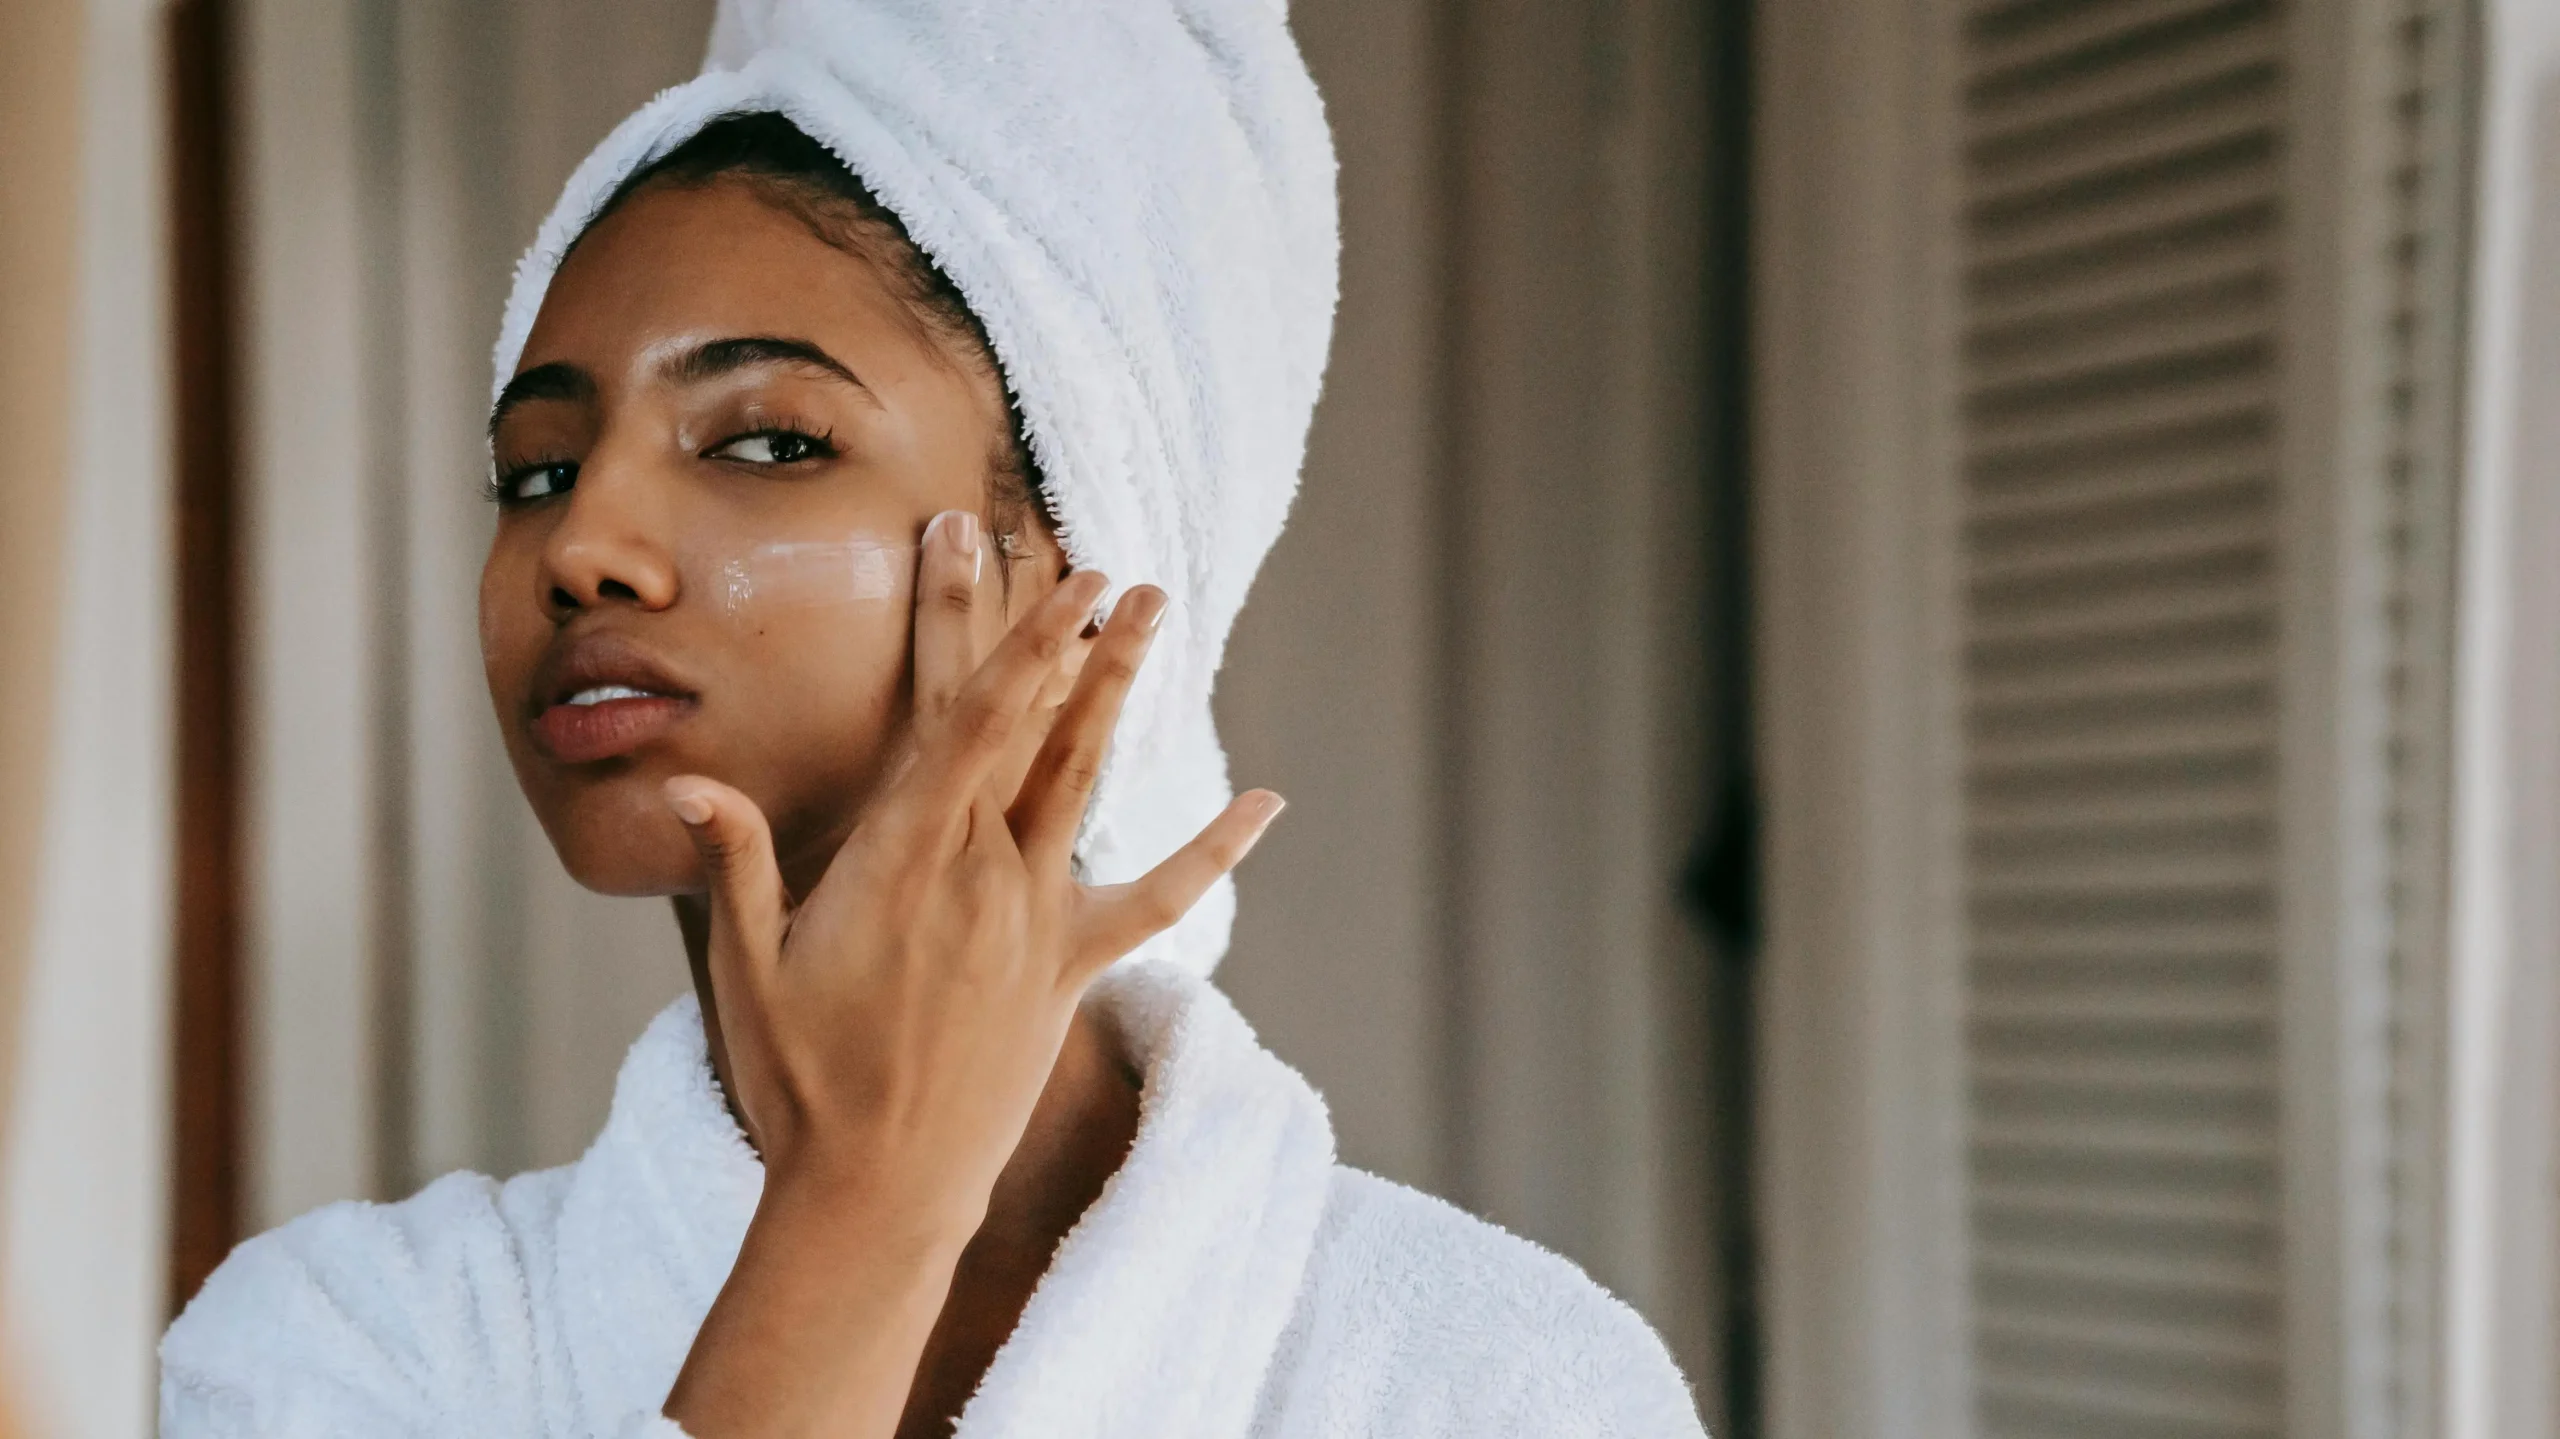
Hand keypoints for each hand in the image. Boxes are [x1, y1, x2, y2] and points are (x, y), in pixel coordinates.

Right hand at [657, 509, 1281, 1436]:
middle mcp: (980, 872)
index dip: (1002, 635)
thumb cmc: (800, 1080)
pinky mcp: (1068, 967)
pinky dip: (1215, 851)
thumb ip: (736, 864)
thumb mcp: (747, 968)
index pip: (964, 721)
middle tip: (1093, 557)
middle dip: (1056, 633)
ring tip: (1152, 614)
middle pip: (1022, 725)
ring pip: (1085, 780)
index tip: (1034, 569)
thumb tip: (690, 784)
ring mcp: (1033, 918)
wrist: (878, 1192)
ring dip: (1118, 692)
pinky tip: (1268, 803)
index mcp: (901, 857)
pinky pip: (1157, 900)